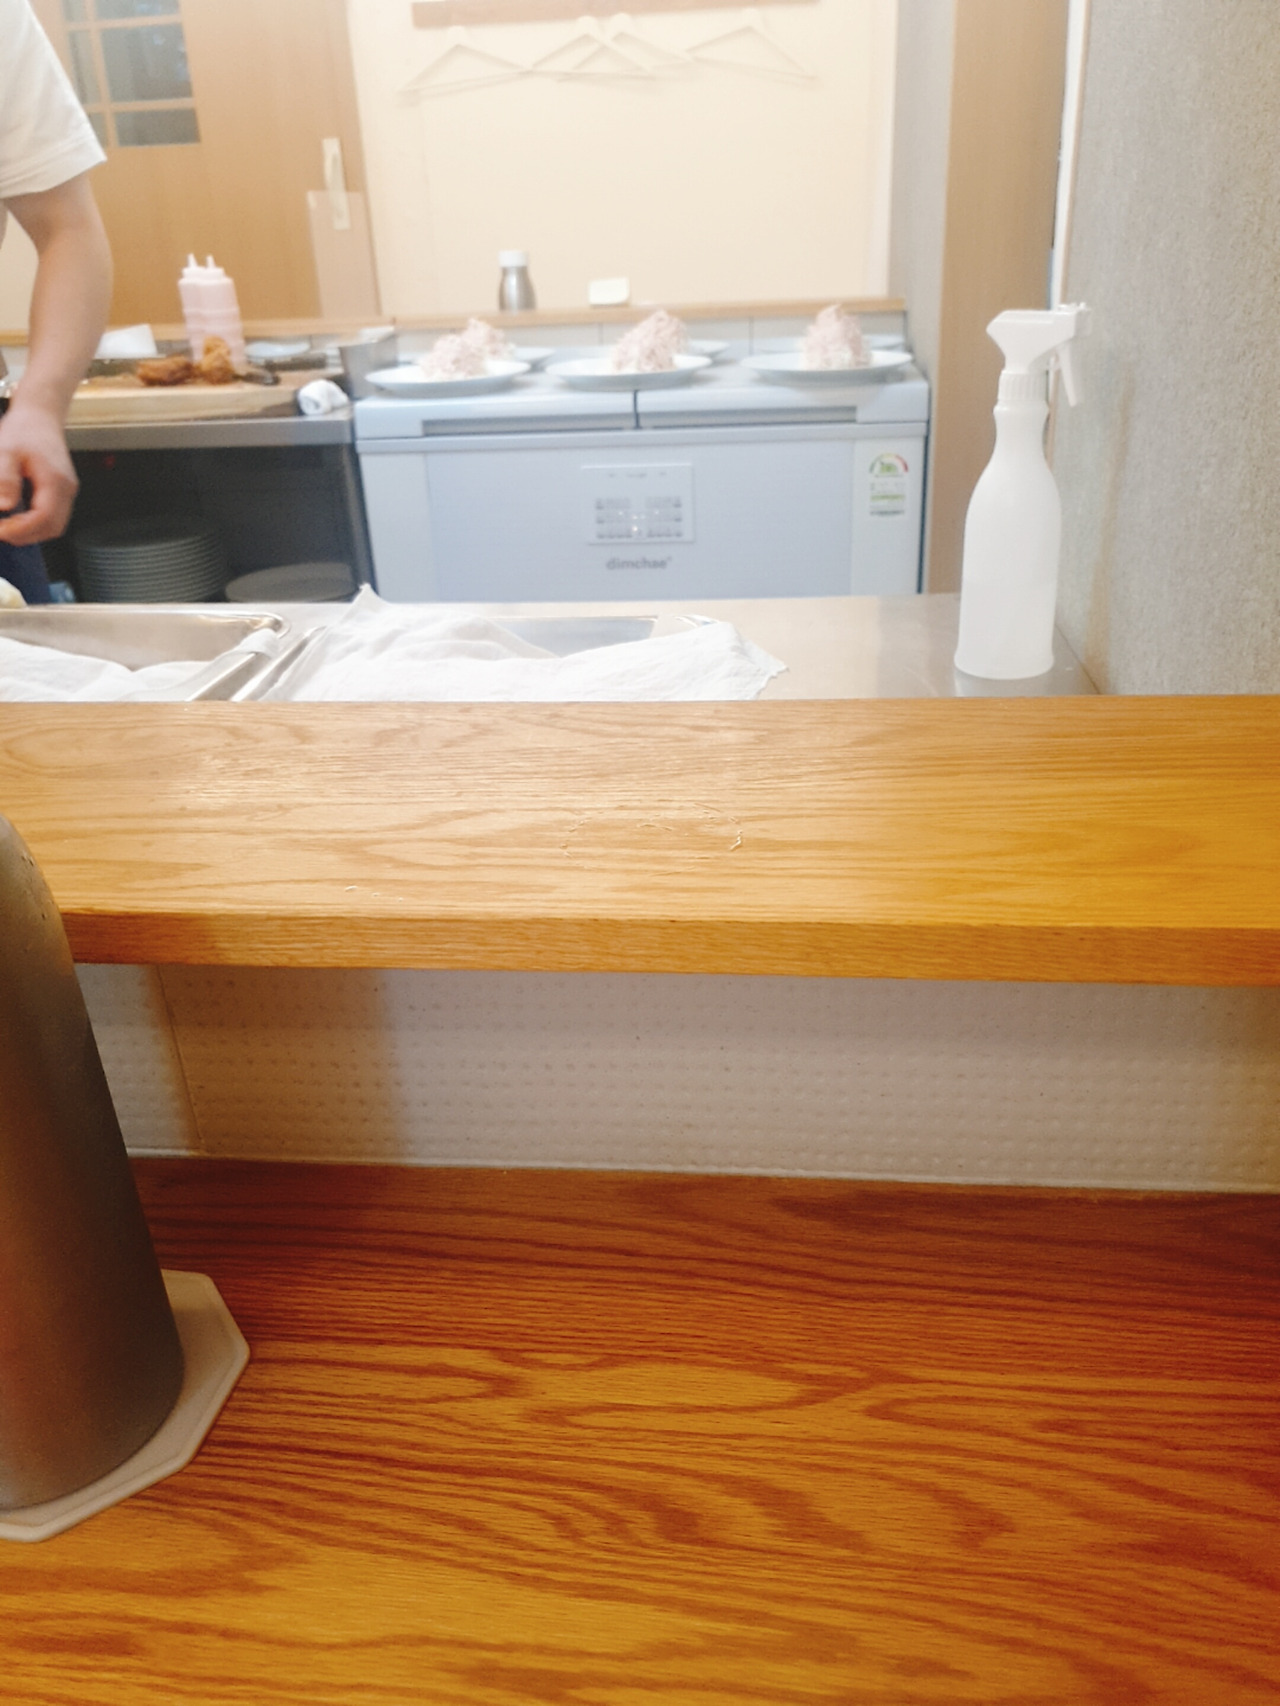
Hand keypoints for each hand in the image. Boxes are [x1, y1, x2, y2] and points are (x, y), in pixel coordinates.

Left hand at [0, 401, 78, 543]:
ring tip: (8, 527)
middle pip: (53, 528)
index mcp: (55, 480)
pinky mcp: (63, 492)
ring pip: (55, 526)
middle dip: (26, 535)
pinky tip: (18, 518)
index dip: (21, 529)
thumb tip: (4, 507)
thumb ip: (5, 479)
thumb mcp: (5, 450)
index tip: (0, 530)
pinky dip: (36, 524)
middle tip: (1, 531)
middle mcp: (67, 489)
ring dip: (31, 532)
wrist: (40, 416)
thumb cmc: (24, 430)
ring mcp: (67, 491)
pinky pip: (54, 517)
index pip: (44, 518)